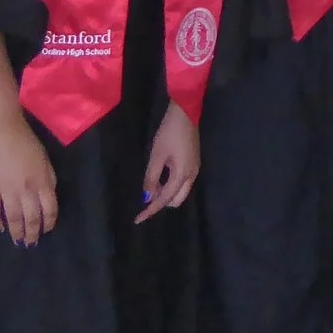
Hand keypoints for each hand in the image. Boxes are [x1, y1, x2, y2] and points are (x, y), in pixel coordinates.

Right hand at [0, 114, 58, 245]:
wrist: (1, 130)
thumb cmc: (26, 142)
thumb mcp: (45, 160)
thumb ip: (48, 179)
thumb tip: (47, 197)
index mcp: (43, 181)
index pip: (49, 208)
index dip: (49, 222)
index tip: (47, 230)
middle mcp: (26, 188)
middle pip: (31, 217)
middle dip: (32, 232)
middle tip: (31, 243)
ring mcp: (6, 189)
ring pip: (13, 217)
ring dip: (16, 231)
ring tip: (18, 242)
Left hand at [136, 103, 200, 222]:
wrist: (186, 113)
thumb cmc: (169, 133)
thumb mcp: (156, 155)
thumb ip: (151, 178)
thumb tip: (147, 197)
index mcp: (183, 174)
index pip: (165, 199)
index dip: (151, 210)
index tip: (137, 219)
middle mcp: (192, 175)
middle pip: (176, 200)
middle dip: (161, 202)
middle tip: (146, 193)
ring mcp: (195, 169)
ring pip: (180, 192)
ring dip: (165, 193)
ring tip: (151, 184)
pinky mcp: (193, 163)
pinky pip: (182, 183)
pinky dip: (170, 185)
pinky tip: (161, 176)